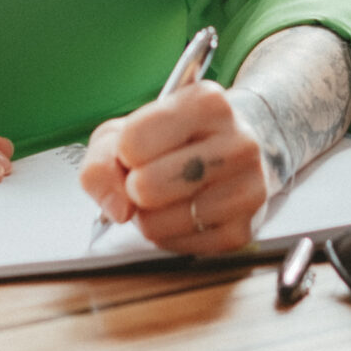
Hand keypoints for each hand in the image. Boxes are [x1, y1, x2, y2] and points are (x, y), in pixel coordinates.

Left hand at [79, 79, 271, 255]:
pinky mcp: (242, 231)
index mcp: (207, 103)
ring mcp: (248, 189)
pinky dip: (167, 237)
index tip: (138, 149)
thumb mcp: (127, 131)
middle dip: (132, 188)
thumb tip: (118, 208)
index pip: (133, 142)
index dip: (123, 153)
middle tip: (146, 178)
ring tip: (164, 197)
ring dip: (147, 217)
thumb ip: (102, 162)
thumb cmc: (172, 140)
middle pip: (147, 185)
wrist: (228, 156)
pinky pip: (177, 247)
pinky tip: (180, 215)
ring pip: (159, 222)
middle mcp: (238, 142)